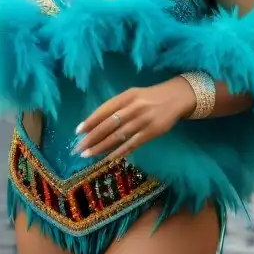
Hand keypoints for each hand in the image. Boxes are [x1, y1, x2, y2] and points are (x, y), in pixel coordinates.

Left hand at [74, 78, 196, 161]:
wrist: (175, 98)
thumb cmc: (149, 97)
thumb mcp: (132, 95)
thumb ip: (116, 106)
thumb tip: (95, 123)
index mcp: (126, 96)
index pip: (104, 110)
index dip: (90, 121)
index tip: (77, 132)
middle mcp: (133, 108)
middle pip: (108, 125)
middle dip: (91, 138)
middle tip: (78, 148)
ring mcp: (142, 121)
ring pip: (117, 136)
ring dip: (101, 147)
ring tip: (88, 155)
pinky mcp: (151, 132)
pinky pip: (131, 144)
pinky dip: (119, 152)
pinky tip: (107, 158)